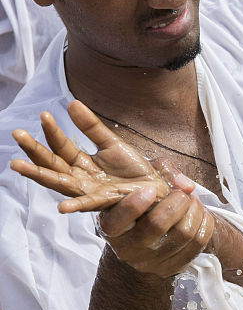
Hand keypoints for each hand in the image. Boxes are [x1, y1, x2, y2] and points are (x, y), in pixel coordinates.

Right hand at [10, 100, 173, 212]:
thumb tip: (71, 103)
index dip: (52, 131)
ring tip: (18, 165)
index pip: (61, 146)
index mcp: (81, 164)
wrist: (157, 188)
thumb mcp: (112, 143)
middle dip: (34, 150)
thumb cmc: (133, 170)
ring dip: (39, 174)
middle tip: (17, 133)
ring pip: (60, 183)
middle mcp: (80, 179)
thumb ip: (91, 127)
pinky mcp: (106, 202)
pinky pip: (88, 205)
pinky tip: (61, 207)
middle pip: (52, 164)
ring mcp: (90, 192)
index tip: (44, 114)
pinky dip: (75, 205)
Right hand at [98, 175, 215, 276]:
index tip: (150, 190)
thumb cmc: (141, 206)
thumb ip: (159, 172)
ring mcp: (150, 262)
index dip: (134, 204)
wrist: (141, 243)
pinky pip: (198, 244)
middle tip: (181, 194)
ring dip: (195, 211)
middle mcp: (127, 249)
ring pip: (184, 233)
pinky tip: (200, 215)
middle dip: (177, 202)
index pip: (118, 220)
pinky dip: (205, 224)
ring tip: (193, 202)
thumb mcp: (140, 183)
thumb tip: (186, 185)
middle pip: (157, 224)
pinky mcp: (171, 268)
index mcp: (109, 227)